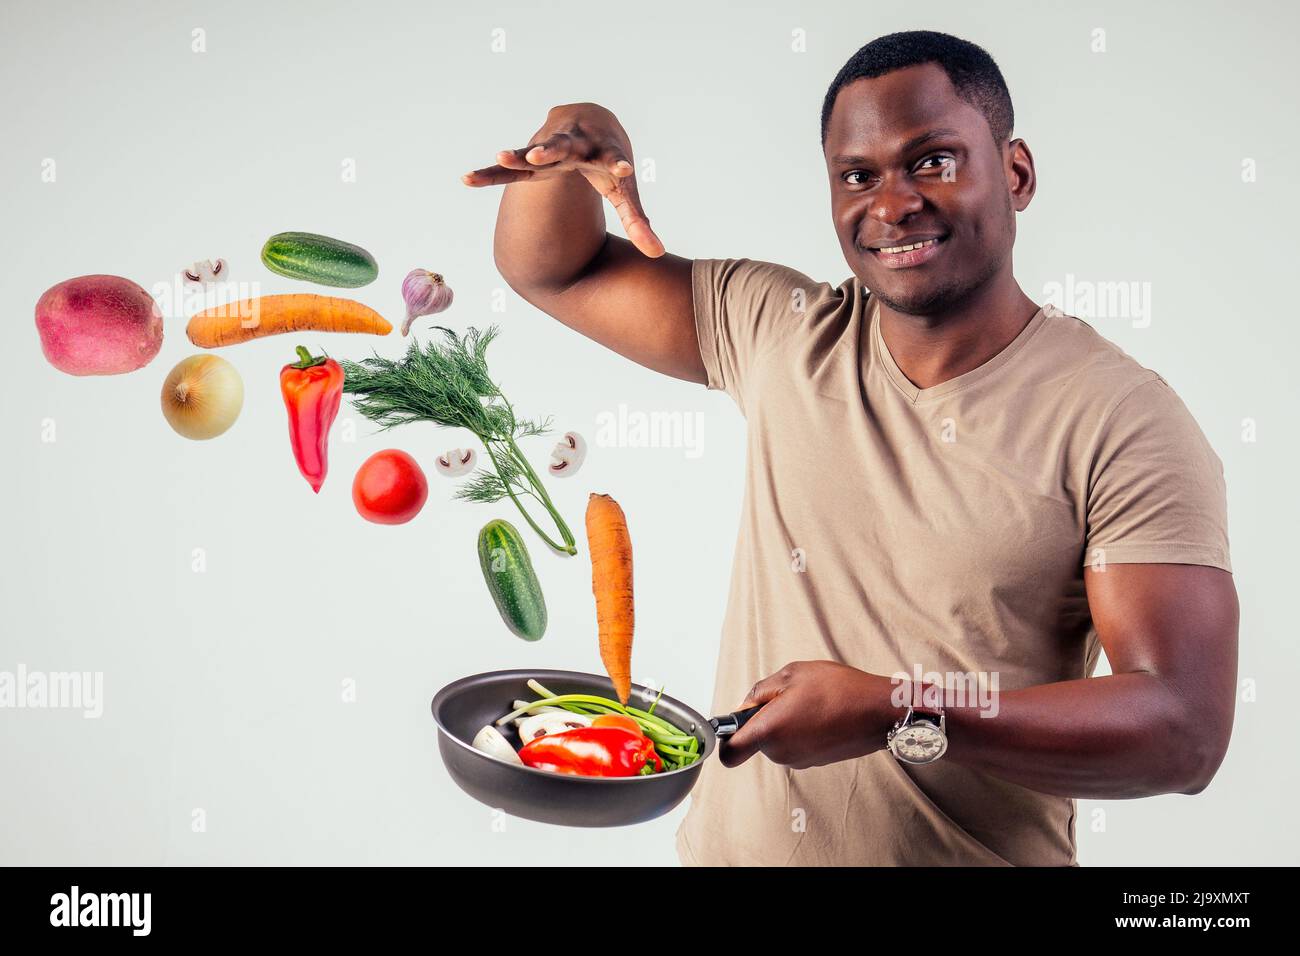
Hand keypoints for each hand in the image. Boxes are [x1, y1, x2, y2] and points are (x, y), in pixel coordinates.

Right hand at [461, 102, 664, 257]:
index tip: (626, 168)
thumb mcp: (624, 189)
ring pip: (531, 151)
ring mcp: (549, 149)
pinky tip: (467, 180)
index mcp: (602, 151)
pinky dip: (490, 174)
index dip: (618, 164)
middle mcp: (574, 144)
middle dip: (552, 150)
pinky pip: (508, 170)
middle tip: (541, 155)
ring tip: (500, 157)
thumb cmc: (609, 161)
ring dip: (518, 155)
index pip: (612, 159)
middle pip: (564, 146)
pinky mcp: (531, 159)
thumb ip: (638, 221)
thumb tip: (658, 256)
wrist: (590, 121)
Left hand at [719, 661, 897, 769]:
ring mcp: (800, 760)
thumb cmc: (838, 689)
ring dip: (785, 722)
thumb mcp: (791, 675)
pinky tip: (821, 712)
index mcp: (769, 732)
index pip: (729, 754)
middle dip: (764, 718)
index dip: (726, 738)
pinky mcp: (816, 761)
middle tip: (788, 696)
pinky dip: (801, 729)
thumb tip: (743, 707)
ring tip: (809, 702)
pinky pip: (796, 744)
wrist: (879, 711)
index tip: (733, 722)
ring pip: (778, 741)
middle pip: (756, 741)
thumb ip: (759, 692)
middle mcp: (781, 754)